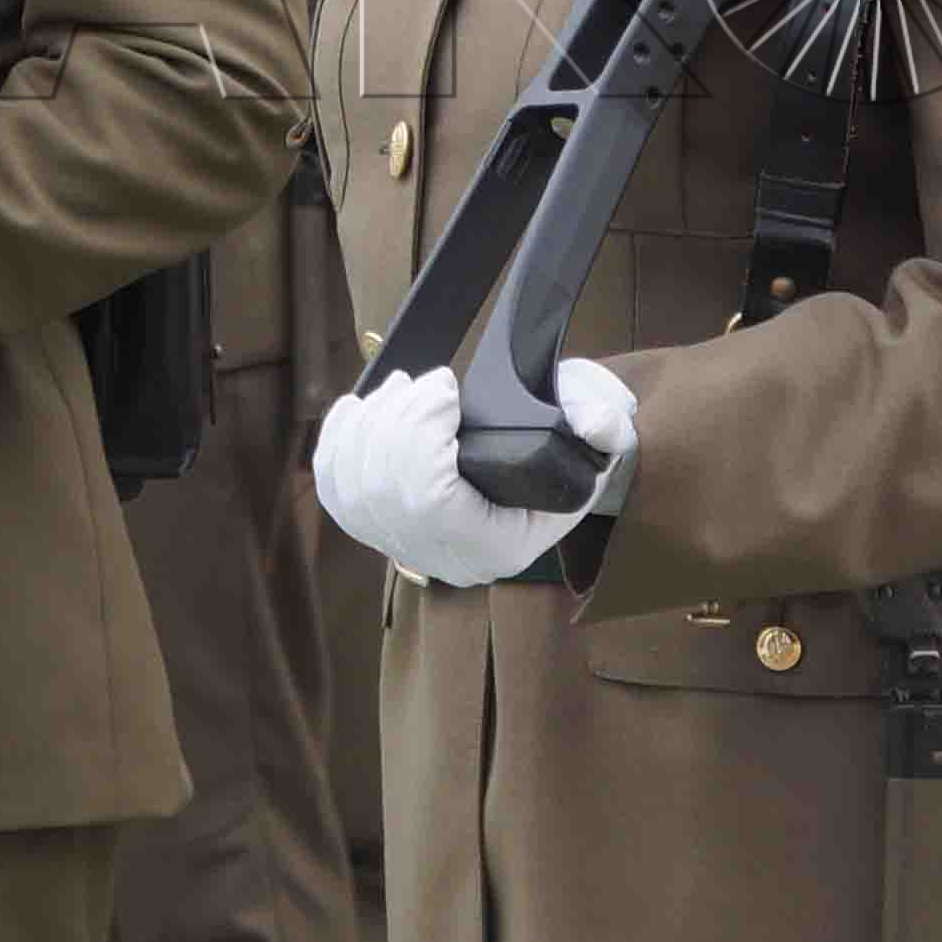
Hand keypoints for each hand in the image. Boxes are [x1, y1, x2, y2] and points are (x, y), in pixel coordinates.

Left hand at [309, 360, 631, 587]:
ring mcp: (406, 545)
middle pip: (383, 493)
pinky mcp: (377, 525)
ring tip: (404, 388)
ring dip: (369, 426)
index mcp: (495, 548)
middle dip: (396, 421)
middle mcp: (444, 559)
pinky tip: (358, 406)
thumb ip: (604, 428)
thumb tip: (591, 421)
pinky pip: (337, 490)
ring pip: (354, 490)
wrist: (549, 470)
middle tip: (428, 381)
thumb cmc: (572, 452)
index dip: (420, 438)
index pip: (430, 504)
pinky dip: (339, 443)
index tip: (445, 387)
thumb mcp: (603, 439)